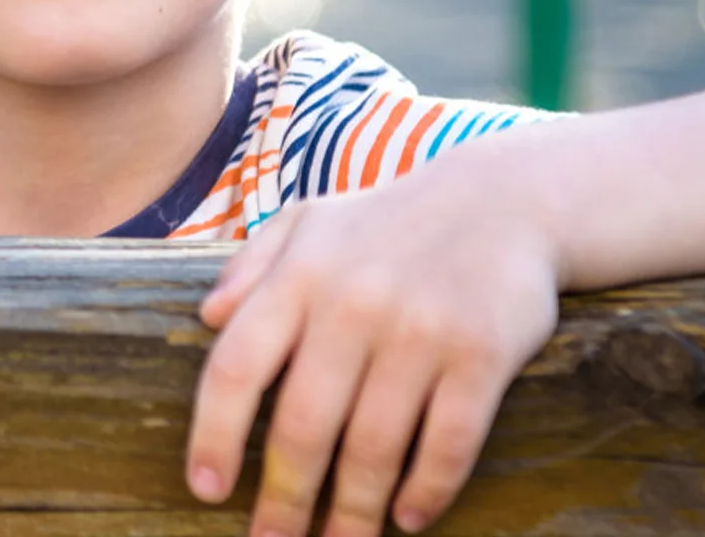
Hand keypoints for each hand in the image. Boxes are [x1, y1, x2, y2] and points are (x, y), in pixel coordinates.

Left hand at [185, 158, 560, 536]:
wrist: (499, 200)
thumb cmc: (386, 222)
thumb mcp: (310, 221)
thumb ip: (252, 264)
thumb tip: (206, 318)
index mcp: (299, 274)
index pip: (237, 367)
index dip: (215, 435)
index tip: (206, 490)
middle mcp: (351, 302)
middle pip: (302, 426)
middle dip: (284, 501)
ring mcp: (418, 330)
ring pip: (373, 449)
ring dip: (352, 514)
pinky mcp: (480, 353)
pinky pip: (447, 444)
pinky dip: (425, 492)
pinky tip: (407, 518)